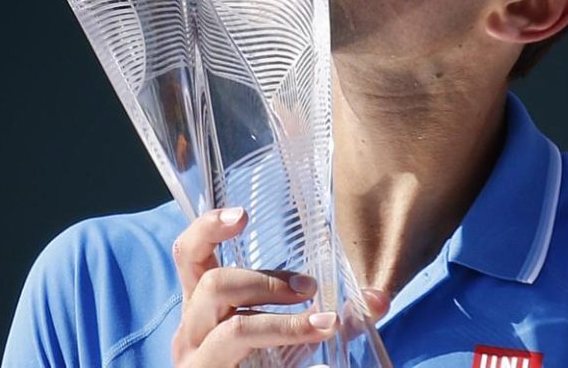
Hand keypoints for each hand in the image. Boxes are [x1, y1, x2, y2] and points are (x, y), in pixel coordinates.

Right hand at [170, 207, 388, 367]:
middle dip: (267, 280)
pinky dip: (294, 355)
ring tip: (324, 325)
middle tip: (308, 288)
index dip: (207, 228)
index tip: (242, 215)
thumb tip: (378, 298)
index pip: (189, 254)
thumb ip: (327, 313)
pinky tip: (322, 367)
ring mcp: (198, 362)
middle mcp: (191, 330)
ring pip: (235, 329)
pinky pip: (250, 366)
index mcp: (202, 305)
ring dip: (284, 323)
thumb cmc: (259, 364)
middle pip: (214, 284)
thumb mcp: (287, 333)